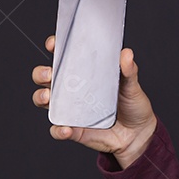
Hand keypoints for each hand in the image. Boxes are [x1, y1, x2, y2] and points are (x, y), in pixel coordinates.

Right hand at [32, 34, 157, 168]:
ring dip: (40, 97)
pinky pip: (58, 130)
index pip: (64, 57)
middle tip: (49, 74)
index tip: (54, 44)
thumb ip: (128, 71)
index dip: (55, 48)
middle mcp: (73, 91)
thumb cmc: (132, 105)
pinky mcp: (74, 129)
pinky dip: (59, 129)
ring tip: (47, 96)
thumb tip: (126, 54)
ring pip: (44, 101)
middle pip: (46, 78)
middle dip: (41, 73)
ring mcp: (71, 110)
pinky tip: (67, 128)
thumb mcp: (131, 85)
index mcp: (85, 74)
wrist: (138, 134)